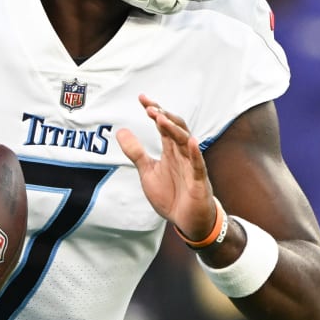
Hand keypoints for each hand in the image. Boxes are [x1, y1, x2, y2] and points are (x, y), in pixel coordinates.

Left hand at [116, 94, 217, 240]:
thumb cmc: (171, 195)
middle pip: (176, 128)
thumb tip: (120, 131)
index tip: (142, 98)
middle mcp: (182, 154)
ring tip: (161, 118)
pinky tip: (189, 141)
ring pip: (185, 142)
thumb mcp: (147, 172)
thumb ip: (135, 152)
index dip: (154, 110)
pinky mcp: (198, 181)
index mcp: (170, 150)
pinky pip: (198, 164)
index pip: (163, 125)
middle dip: (164, 116)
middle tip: (150, 107)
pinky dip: (194, 152)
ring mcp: (192, 166)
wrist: (187, 221)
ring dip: (174, 129)